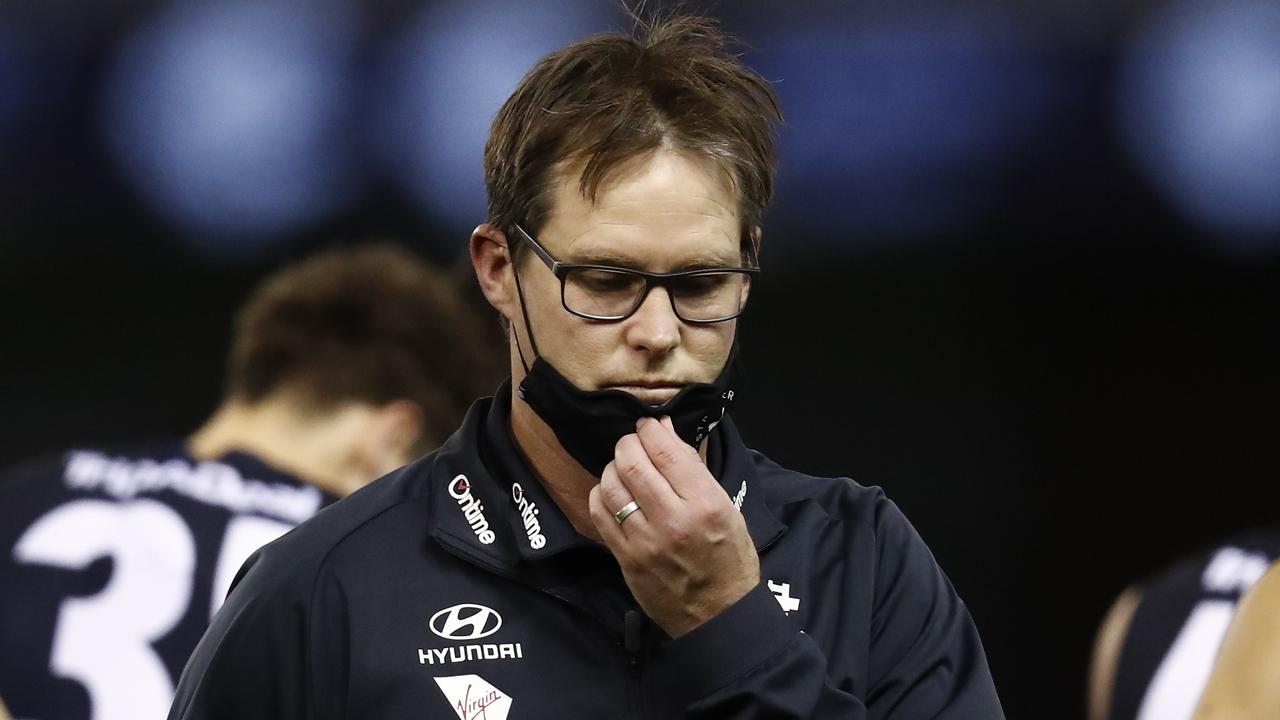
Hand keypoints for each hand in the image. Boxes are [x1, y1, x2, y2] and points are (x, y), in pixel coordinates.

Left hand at [588, 416, 759, 637]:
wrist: (718, 616)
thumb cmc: (730, 559)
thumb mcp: (727, 509)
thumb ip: (695, 471)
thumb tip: (665, 432)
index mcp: (705, 504)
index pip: (666, 451)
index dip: (651, 430)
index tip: (649, 425)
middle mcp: (673, 520)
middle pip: (633, 463)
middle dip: (628, 444)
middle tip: (632, 443)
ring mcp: (645, 542)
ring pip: (611, 486)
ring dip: (613, 467)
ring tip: (623, 467)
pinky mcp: (626, 559)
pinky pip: (600, 514)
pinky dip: (601, 494)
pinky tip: (611, 493)